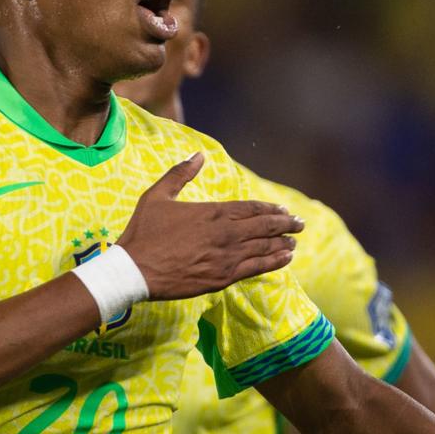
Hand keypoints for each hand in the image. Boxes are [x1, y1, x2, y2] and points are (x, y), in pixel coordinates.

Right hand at [117, 152, 302, 299]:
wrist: (135, 270)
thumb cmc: (144, 232)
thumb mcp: (157, 196)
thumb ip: (180, 174)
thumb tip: (198, 155)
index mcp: (212, 212)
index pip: (251, 209)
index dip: (270, 209)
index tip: (283, 210)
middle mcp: (225, 234)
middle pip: (265, 227)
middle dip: (285, 224)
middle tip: (300, 223)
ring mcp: (226, 257)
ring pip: (265, 247)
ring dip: (283, 243)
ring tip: (295, 240)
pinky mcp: (223, 278)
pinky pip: (257, 268)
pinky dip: (274, 261)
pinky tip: (285, 258)